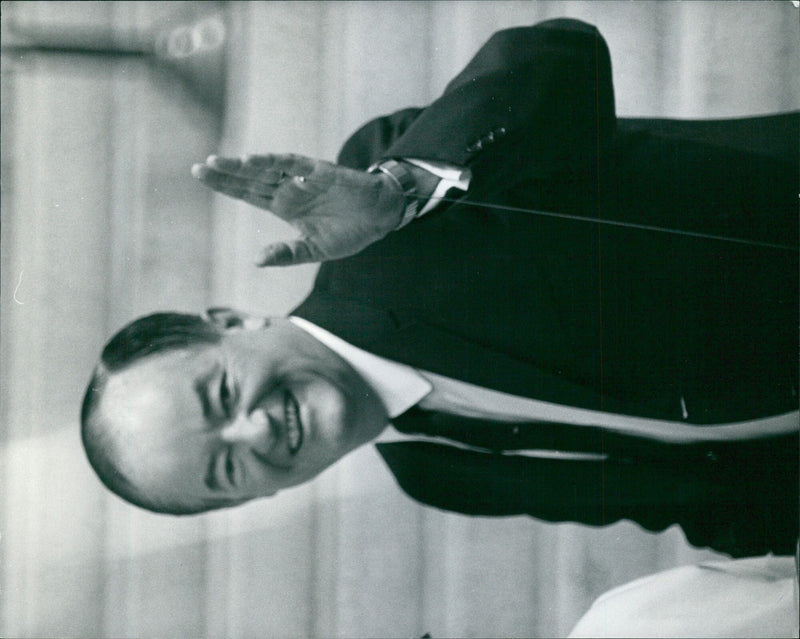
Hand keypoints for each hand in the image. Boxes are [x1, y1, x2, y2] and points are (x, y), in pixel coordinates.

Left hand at [191, 154, 404, 265]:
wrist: (381, 215)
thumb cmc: (350, 231)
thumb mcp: (316, 250)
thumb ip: (287, 254)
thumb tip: (256, 261)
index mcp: (285, 206)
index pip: (248, 193)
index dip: (226, 186)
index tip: (202, 176)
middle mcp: (289, 189)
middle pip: (251, 180)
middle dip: (225, 174)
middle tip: (199, 168)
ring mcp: (302, 179)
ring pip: (266, 169)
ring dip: (243, 166)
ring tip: (218, 163)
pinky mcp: (320, 171)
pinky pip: (293, 164)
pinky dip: (274, 161)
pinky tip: (254, 161)